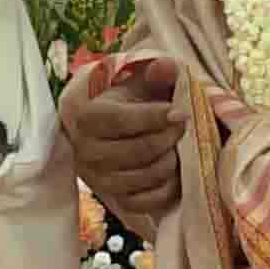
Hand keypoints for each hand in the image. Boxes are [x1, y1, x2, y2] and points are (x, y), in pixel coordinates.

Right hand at [62, 52, 187, 233]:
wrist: (122, 134)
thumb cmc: (133, 106)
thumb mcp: (141, 85)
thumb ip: (157, 72)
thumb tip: (165, 67)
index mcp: (87, 118)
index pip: (120, 120)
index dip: (154, 117)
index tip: (181, 113)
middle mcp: (86, 151)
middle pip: (136, 151)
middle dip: (167, 139)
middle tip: (183, 128)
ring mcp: (99, 180)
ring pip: (144, 177)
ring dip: (169, 162)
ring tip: (177, 148)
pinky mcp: (115, 200)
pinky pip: (146, 201)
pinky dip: (167, 188)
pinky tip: (173, 171)